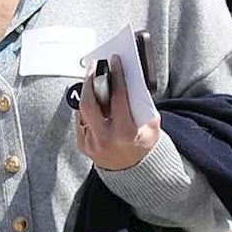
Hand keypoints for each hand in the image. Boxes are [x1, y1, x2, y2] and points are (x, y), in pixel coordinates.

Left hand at [75, 55, 161, 170]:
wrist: (133, 170)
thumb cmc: (144, 144)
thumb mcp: (152, 127)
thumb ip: (142, 106)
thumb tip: (127, 79)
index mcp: (125, 133)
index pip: (118, 98)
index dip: (116, 76)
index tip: (114, 61)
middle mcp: (105, 138)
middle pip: (89, 103)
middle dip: (90, 80)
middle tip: (94, 65)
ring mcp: (91, 143)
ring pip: (82, 110)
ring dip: (86, 92)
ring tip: (91, 77)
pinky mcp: (82, 144)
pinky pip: (80, 119)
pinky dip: (85, 107)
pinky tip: (91, 98)